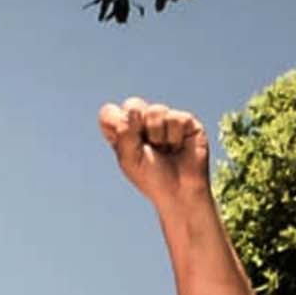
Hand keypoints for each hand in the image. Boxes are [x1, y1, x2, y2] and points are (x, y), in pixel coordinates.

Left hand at [97, 98, 211, 208]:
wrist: (179, 190)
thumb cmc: (151, 177)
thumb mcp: (128, 159)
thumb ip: (124, 134)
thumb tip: (134, 109)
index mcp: (123, 131)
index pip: (109, 112)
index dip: (114, 122)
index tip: (122, 141)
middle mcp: (143, 122)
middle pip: (133, 103)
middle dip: (138, 126)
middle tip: (146, 146)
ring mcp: (165, 119)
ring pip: (156, 110)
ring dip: (158, 136)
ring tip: (165, 150)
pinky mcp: (186, 121)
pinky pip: (176, 117)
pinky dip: (175, 137)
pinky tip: (178, 147)